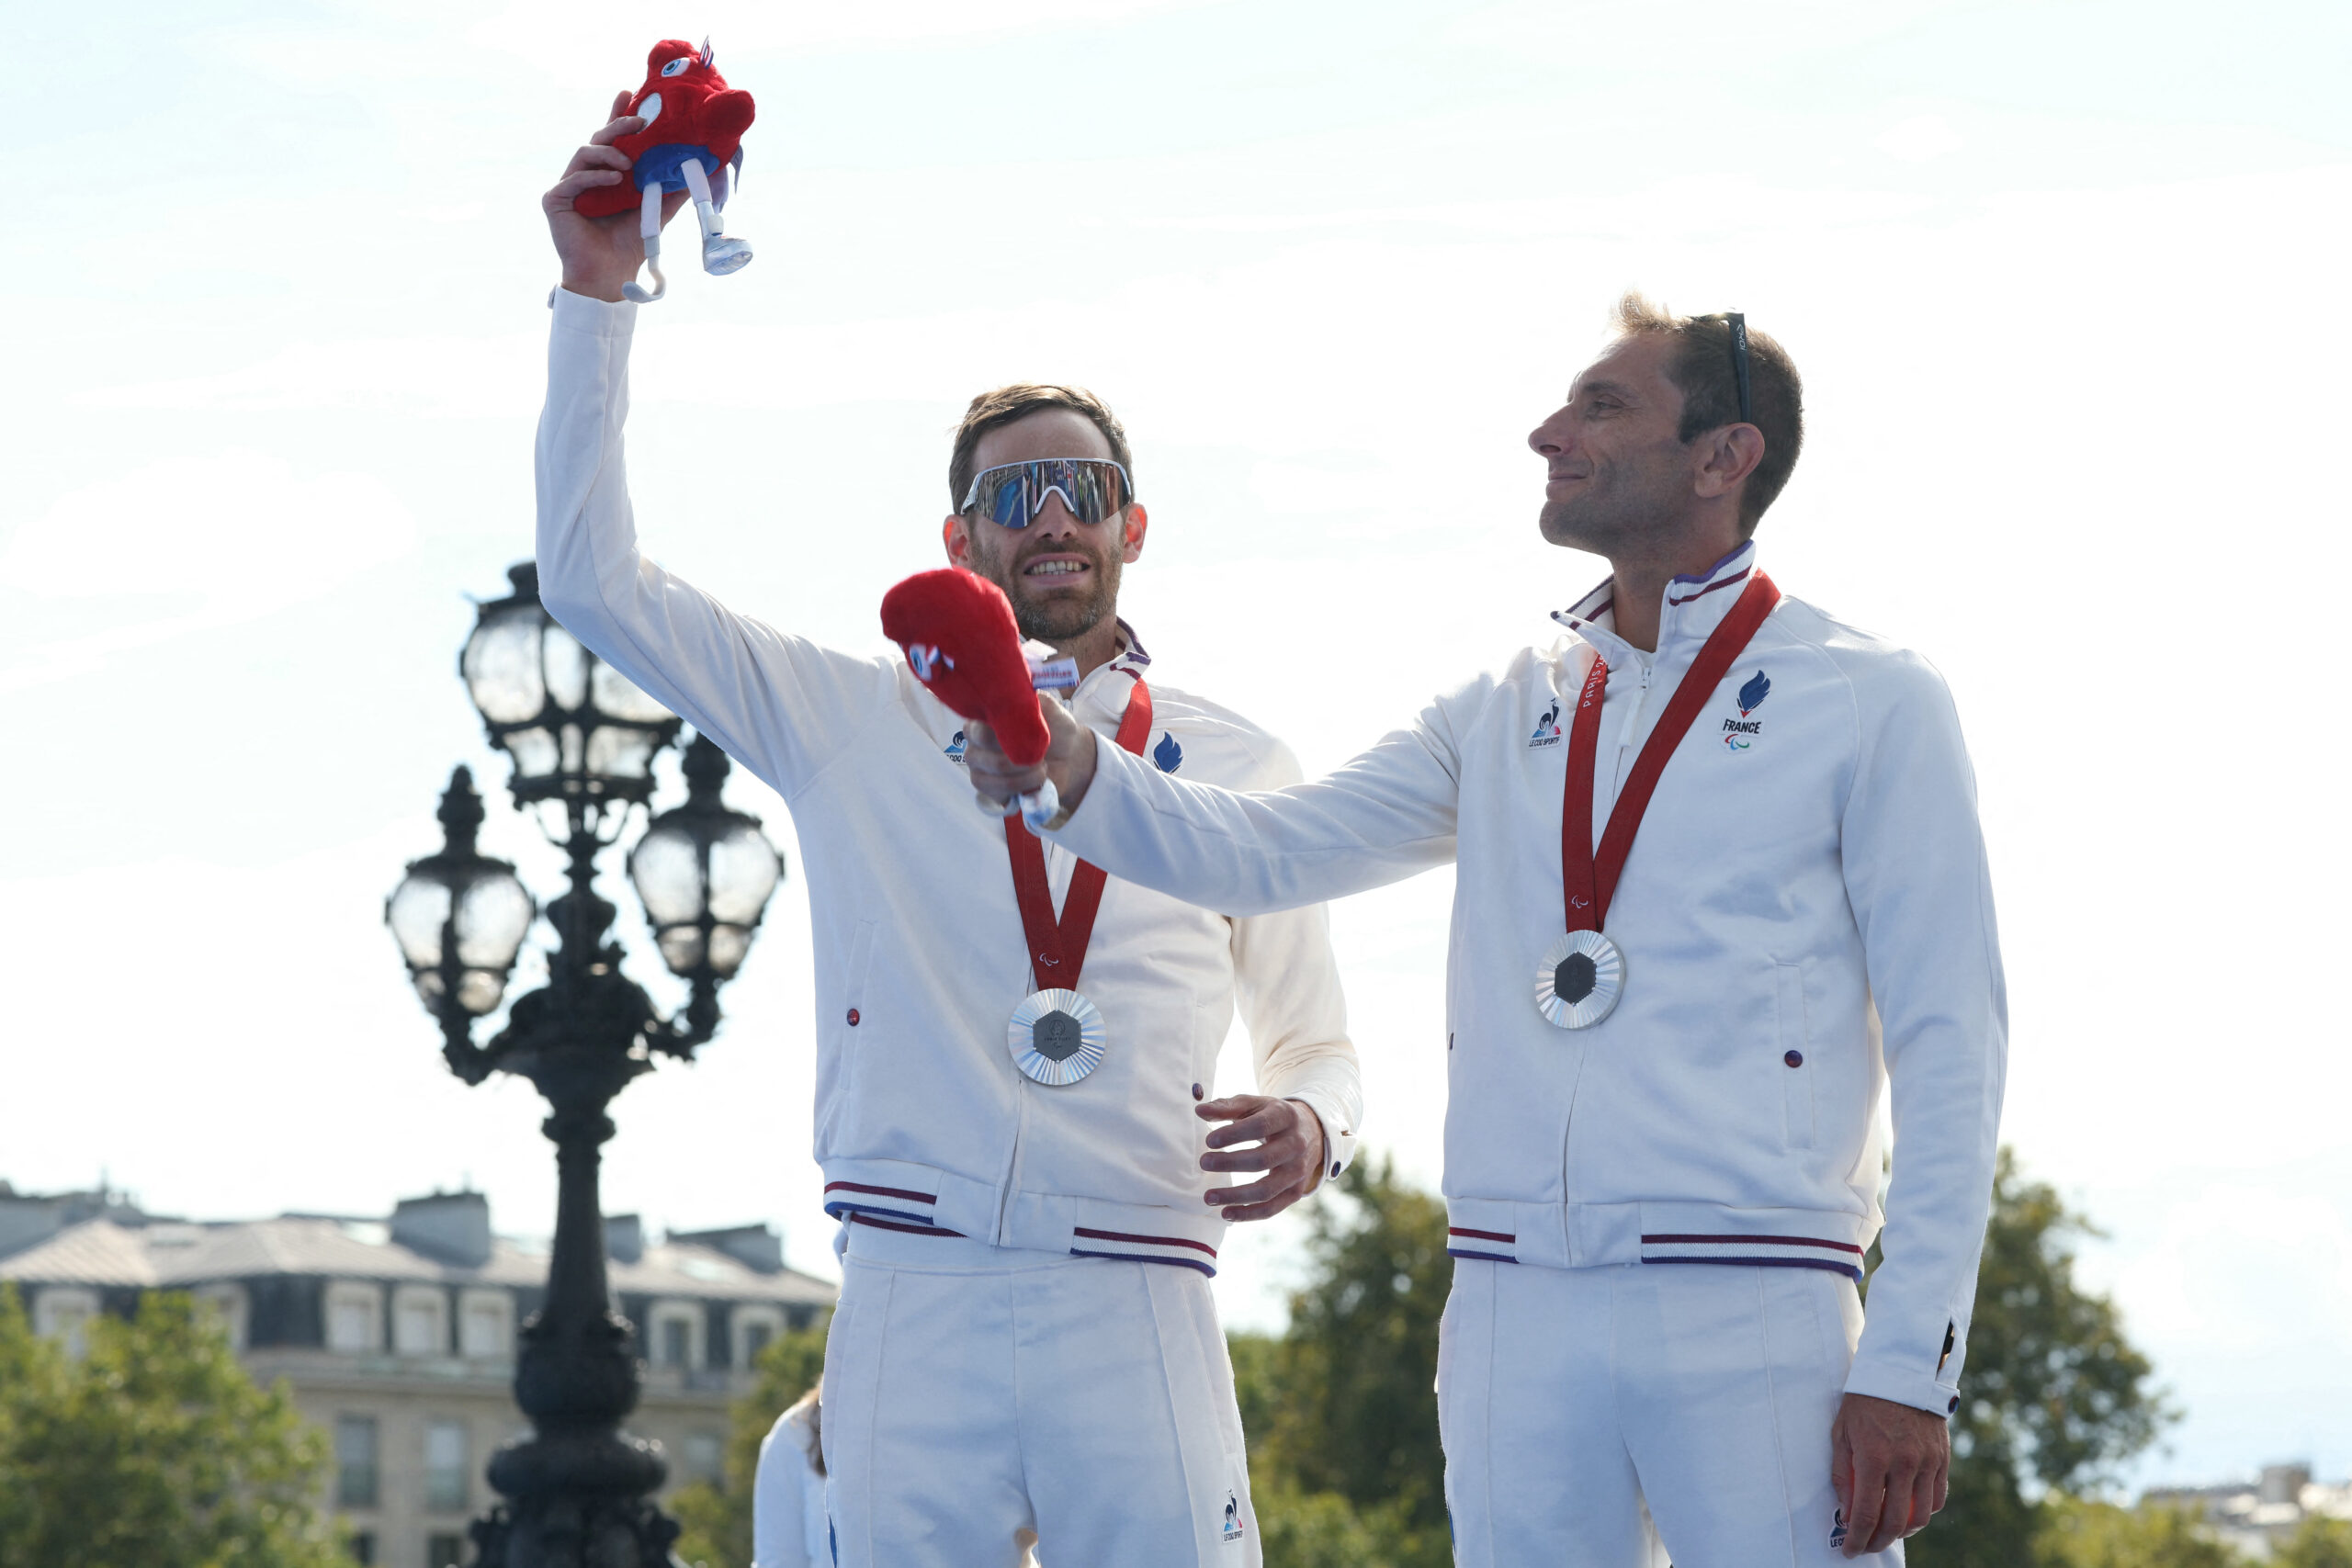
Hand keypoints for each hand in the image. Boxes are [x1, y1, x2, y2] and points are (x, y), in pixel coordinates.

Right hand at [543, 93, 689, 302]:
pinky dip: (596, 176)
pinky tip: (615, 179)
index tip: (629, 93)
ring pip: (585, 152)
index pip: (612, 139)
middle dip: (618, 125)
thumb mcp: (657, 212)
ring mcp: (567, 186)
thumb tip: (702, 170)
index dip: (618, 115)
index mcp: (606, 174)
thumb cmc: (630, 246)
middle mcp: (585, 175)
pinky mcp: (554, 199)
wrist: (609, 276)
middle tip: (639, 121)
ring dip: (609, 153)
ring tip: (629, 165)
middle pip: (598, 139)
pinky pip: (574, 178)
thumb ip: (673, 190)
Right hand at [966, 698, 1097, 817]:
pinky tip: (1035, 782)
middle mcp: (975, 744)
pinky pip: (998, 793)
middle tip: (1040, 755)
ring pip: (989, 775)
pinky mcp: (990, 791)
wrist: (1069, 757)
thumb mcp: (1050, 709)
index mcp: (983, 720)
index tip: (1023, 735)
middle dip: (1015, 756)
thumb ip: (1036, 700)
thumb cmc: (1054, 729)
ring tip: (1042, 769)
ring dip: (1023, 775)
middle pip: (978, 754)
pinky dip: (1023, 788)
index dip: (998, 735)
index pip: (975, 729)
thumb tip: (1025, 698)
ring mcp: (979, 769)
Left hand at [1197, 1096, 1327, 1220]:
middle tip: (1203, 1163)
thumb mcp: (1254, 1105)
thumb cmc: (1271, 1116)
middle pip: (1263, 1159)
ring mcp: (1298, 1171)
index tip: (1209, 1140)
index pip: (1260, 1126)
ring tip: (1208, 1197)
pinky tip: (1225, 1213)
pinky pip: (1272, 1208)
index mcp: (1285, 1117)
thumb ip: (1227, 1107)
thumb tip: (1200, 1110)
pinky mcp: (1296, 1192)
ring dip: (1235, 1196)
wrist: (1310, 1132)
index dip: (1234, 1134)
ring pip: (1267, 1189)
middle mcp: (1296, 1145)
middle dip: (1230, 1163)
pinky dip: (1248, 1214)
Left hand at [1830, 1392, 1949, 1555]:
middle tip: (1867, 1546)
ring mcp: (1927, 1463)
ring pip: (1921, 1516)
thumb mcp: (1841, 1432)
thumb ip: (1842, 1474)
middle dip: (1878, 1541)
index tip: (1850, 1550)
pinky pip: (1937, 1499)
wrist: (1902, 1372)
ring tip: (1887, 1533)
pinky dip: (1924, 1513)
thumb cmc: (1864, 1401)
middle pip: (1895, 1522)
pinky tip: (1909, 1514)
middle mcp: (1903, 1464)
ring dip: (1903, 1532)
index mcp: (1873, 1457)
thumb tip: (1846, 1512)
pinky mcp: (1942, 1459)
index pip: (1867, 1513)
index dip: (1858, 1538)